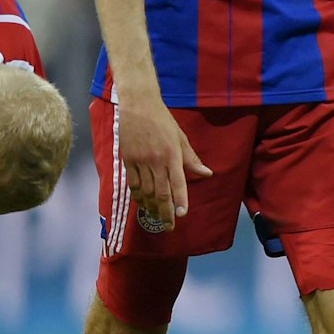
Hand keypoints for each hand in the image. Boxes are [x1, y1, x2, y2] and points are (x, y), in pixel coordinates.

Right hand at [117, 84, 210, 228]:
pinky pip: (133, 184)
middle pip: (160, 192)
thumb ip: (192, 159)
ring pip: (145, 192)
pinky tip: (142, 204)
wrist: (138, 106)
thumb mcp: (181, 138)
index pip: (177, 183)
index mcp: (172, 155)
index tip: (182, 215)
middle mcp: (155, 161)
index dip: (180, 200)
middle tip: (170, 226)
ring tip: (156, 219)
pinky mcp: (127, 161)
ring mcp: (139, 162)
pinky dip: (138, 197)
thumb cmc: (164, 121)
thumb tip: (207, 173)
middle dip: (165, 212)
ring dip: (151, 207)